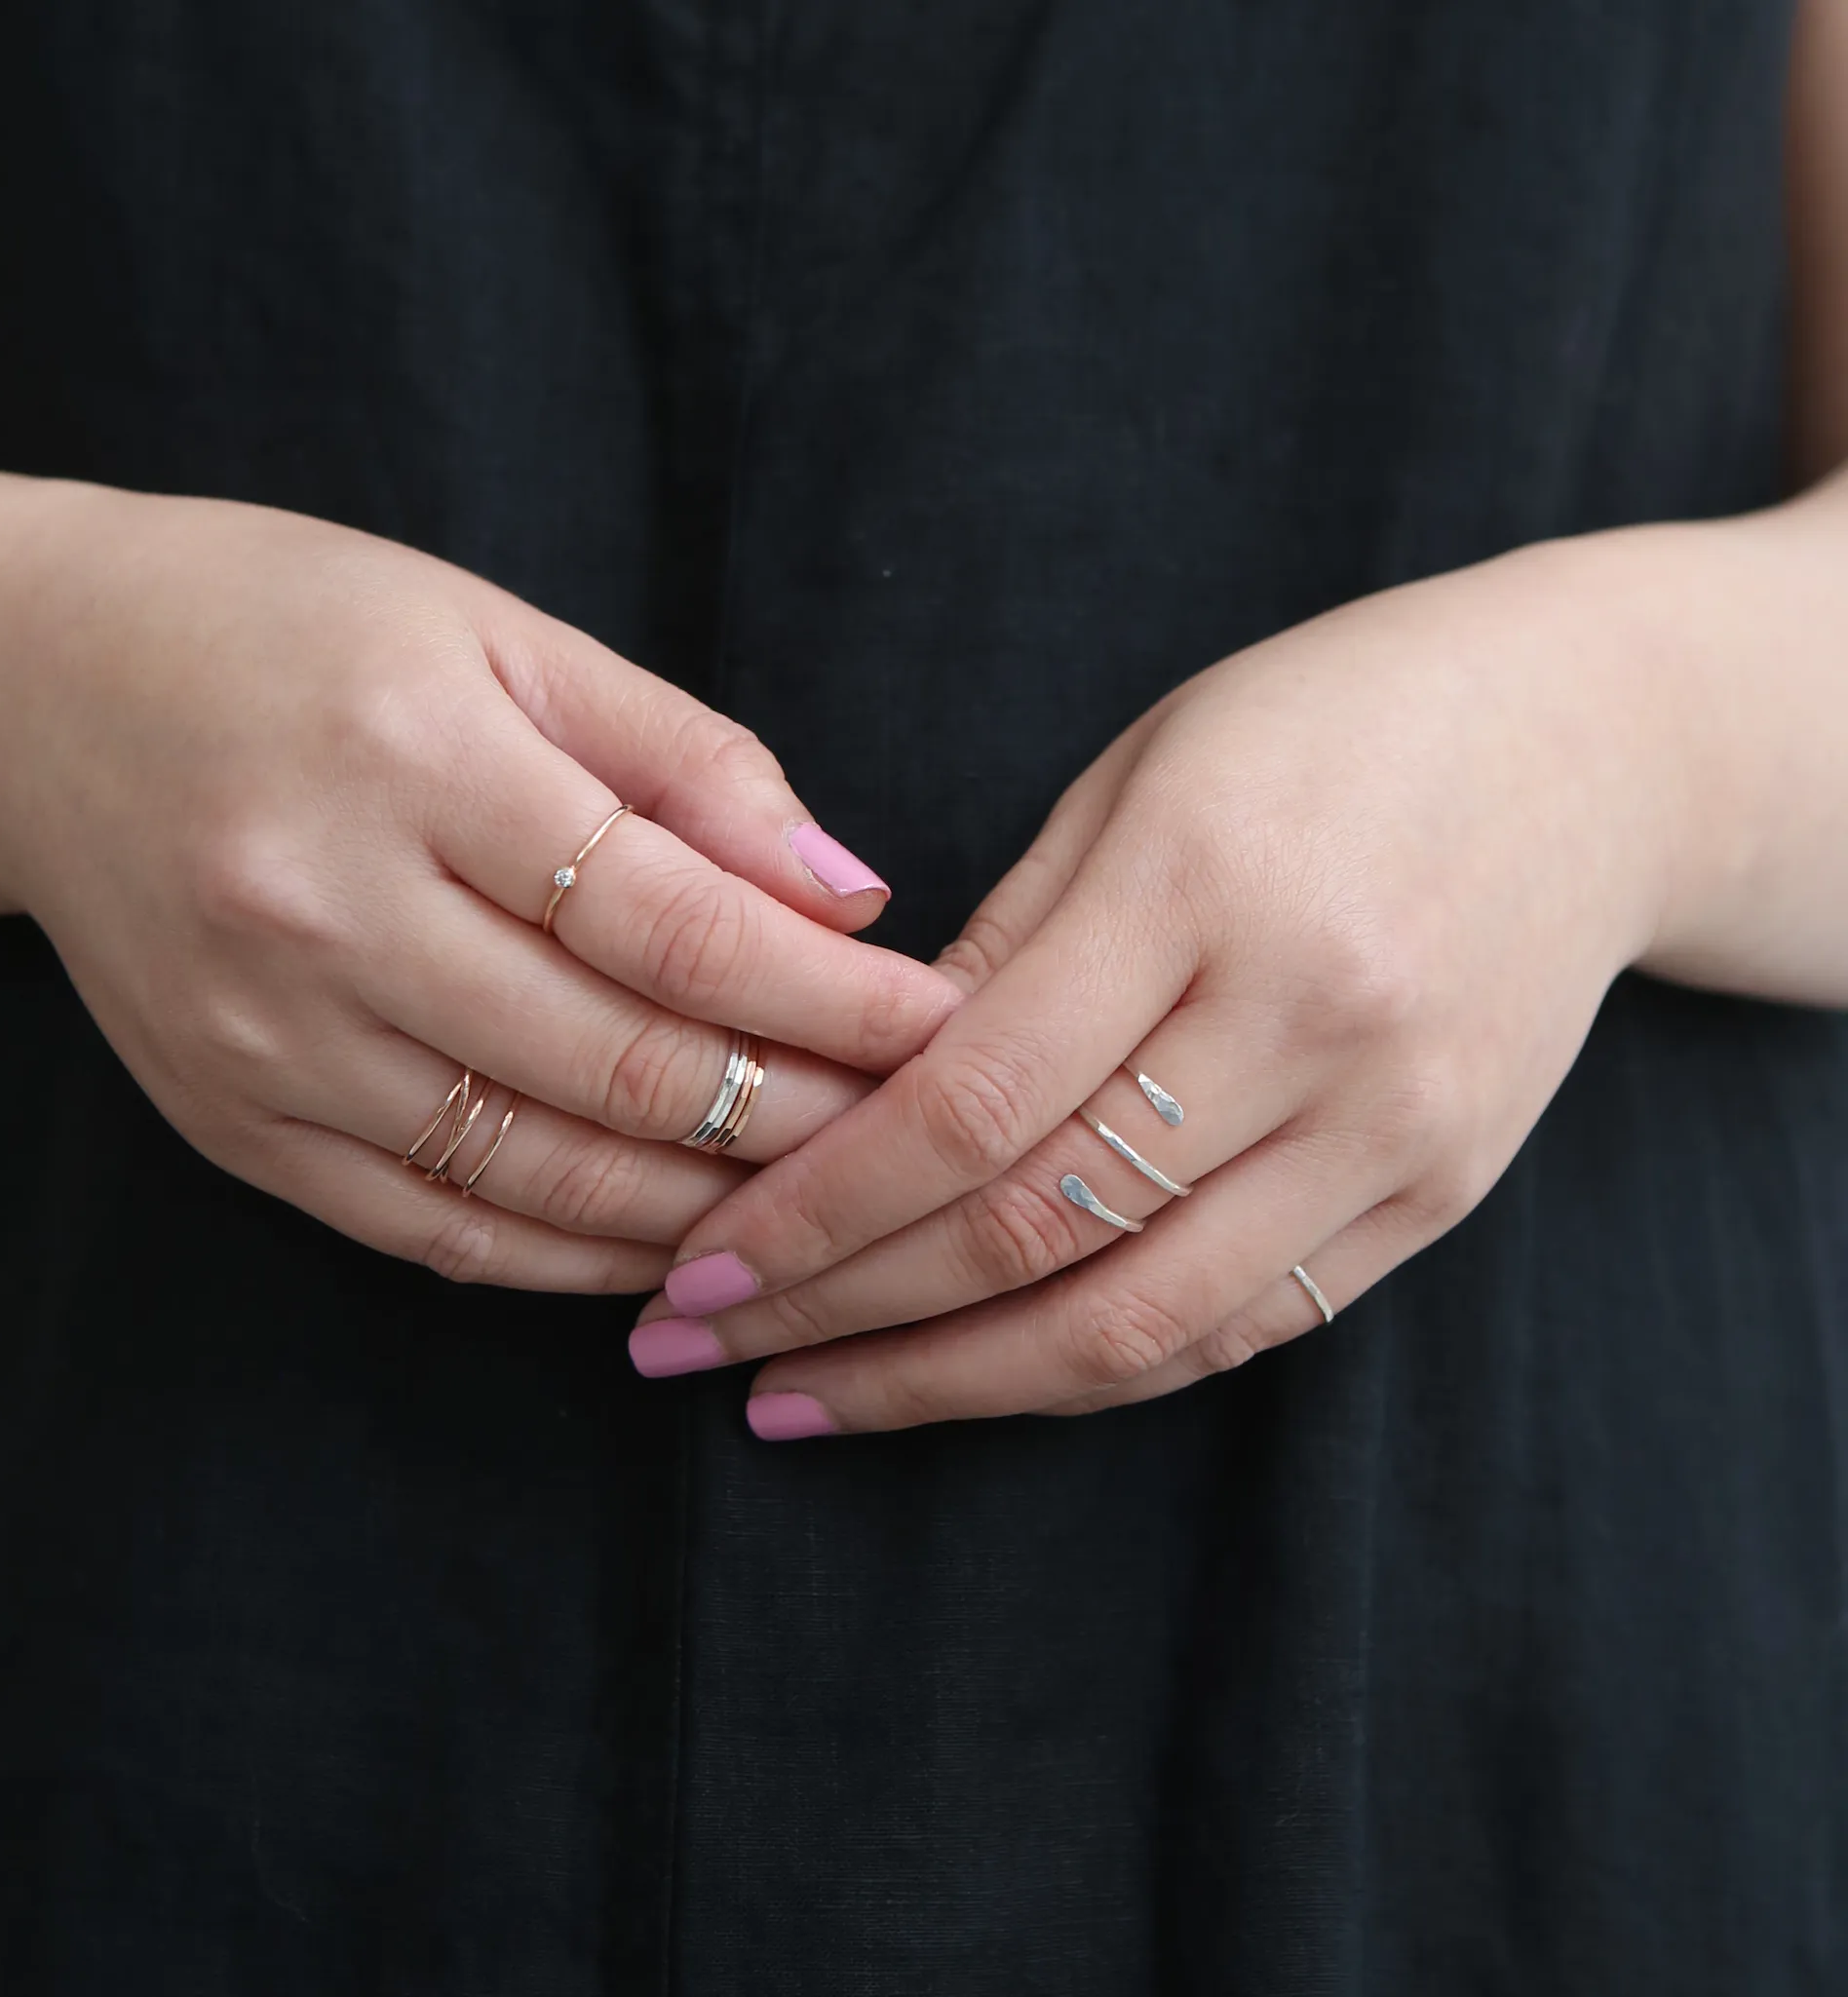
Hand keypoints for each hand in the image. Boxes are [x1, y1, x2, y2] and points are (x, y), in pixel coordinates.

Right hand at [0, 478, 955, 1289]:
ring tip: (827, 1198)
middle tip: (918, 1131)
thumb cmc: (303, 635)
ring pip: (539, 1171)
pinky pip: (437, 1229)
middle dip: (799, 1114)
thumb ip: (686, 762)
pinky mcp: (233, 1124)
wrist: (49, 696)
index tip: (946, 1027)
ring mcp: (267, 1039)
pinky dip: (576, 1252)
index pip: (672, 919)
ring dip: (707, 1203)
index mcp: (412, 758)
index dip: (831, 994)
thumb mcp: (501, 637)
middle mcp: (324, 912)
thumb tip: (852, 891)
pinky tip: (675, 1241)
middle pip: (618, 1063)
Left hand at [630, 538, 1694, 1426]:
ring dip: (947, 1384)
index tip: (696, 1267)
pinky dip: (1088, 1369)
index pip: (969, 1103)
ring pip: (1137, 1322)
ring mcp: (1393, 1126)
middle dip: (840, 1312)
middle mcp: (1310, 1023)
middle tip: (695, 1350)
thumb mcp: (1142, 773)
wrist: (1596, 749)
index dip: (814, 1207)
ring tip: (807, 1402)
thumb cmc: (1331, 723)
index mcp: (1204, 884)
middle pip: (1034, 1230)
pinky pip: (1240, 1325)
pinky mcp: (1440, 1193)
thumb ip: (1005, 942)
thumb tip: (855, 1094)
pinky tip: (972, 1378)